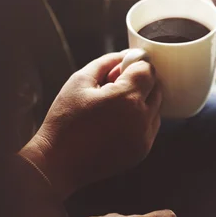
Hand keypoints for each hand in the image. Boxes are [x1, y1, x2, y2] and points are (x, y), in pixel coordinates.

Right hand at [20, 51, 160, 198]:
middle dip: (141, 82)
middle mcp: (141, 118)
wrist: (59, 161)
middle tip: (116, 85)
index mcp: (126, 98)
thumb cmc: (64, 120)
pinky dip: (141, 119)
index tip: (121, 69)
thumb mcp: (80, 81)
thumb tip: (126, 55)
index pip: (148, 70)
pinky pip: (151, 127)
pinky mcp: (142, 151)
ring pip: (156, 108)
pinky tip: (118, 121)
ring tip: (114, 105)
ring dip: (143, 101)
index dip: (135, 65)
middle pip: (157, 88)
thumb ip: (107, 62)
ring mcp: (144, 137)